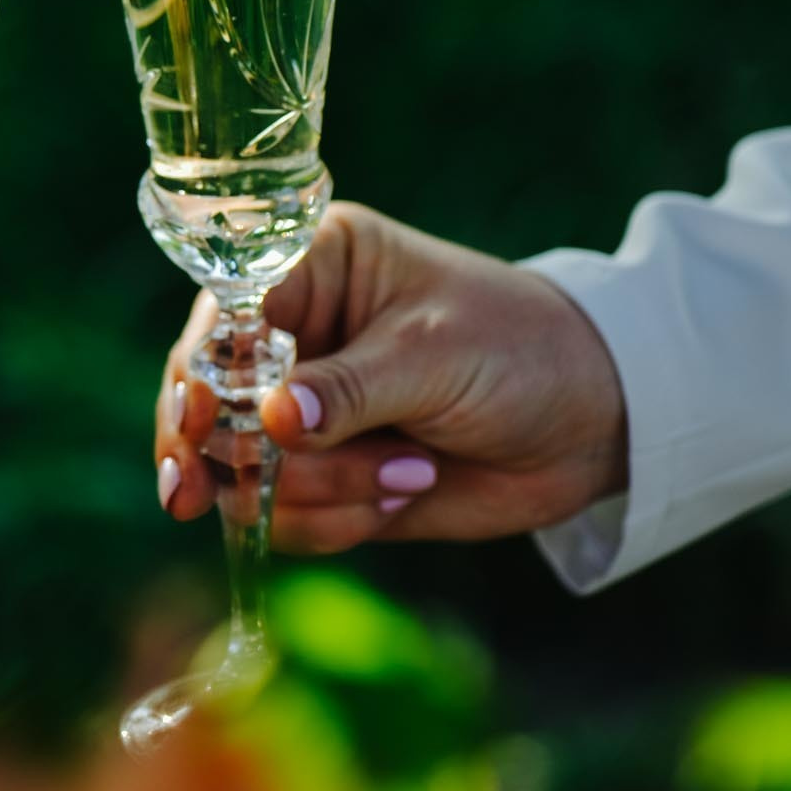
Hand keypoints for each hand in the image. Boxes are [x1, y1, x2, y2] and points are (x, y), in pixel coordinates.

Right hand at [152, 202, 625, 552]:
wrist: (594, 424)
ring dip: (317, 492)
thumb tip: (270, 422)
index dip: (198, 371)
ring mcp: (303, 413)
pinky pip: (286, 518)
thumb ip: (350, 389)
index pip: (223, 315)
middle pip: (204, 398)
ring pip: (245, 472)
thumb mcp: (434, 355)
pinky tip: (402, 498)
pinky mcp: (323, 477)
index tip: (196, 423)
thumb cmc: (519, 350)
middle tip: (196, 497)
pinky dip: (335, 522)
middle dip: (216, 453)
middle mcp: (292, 337)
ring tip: (406, 477)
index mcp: (311, 268)